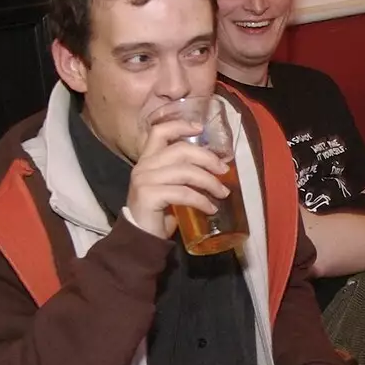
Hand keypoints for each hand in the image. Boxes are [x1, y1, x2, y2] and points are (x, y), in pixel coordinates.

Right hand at [124, 117, 230, 238]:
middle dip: (207, 158)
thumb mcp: (171, 186)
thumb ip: (183, 173)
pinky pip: (183, 193)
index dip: (180, 125)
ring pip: (185, 172)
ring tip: (223, 193)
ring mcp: (144, 180)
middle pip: (181, 150)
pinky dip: (201, 200)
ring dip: (209, 182)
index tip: (201, 128)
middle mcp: (143, 166)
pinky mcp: (148, 196)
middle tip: (224, 170)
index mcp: (147, 159)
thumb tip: (215, 166)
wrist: (141, 238)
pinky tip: (211, 209)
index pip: (159, 132)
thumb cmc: (159, 212)